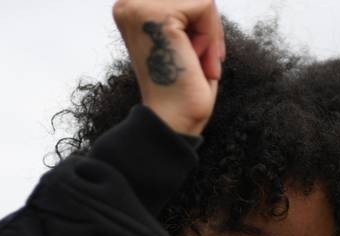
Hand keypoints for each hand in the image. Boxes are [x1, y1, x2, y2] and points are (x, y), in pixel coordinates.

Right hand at [113, 0, 224, 134]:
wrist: (174, 119)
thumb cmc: (182, 86)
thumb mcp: (183, 38)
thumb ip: (186, 15)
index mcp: (130, 9)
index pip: (182, 0)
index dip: (198, 25)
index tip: (195, 56)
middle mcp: (128, 4)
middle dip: (206, 29)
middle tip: (198, 64)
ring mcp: (139, 7)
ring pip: (201, 1)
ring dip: (209, 36)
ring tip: (197, 65)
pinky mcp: (159, 16)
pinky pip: (205, 7)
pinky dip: (212, 38)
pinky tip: (199, 64)